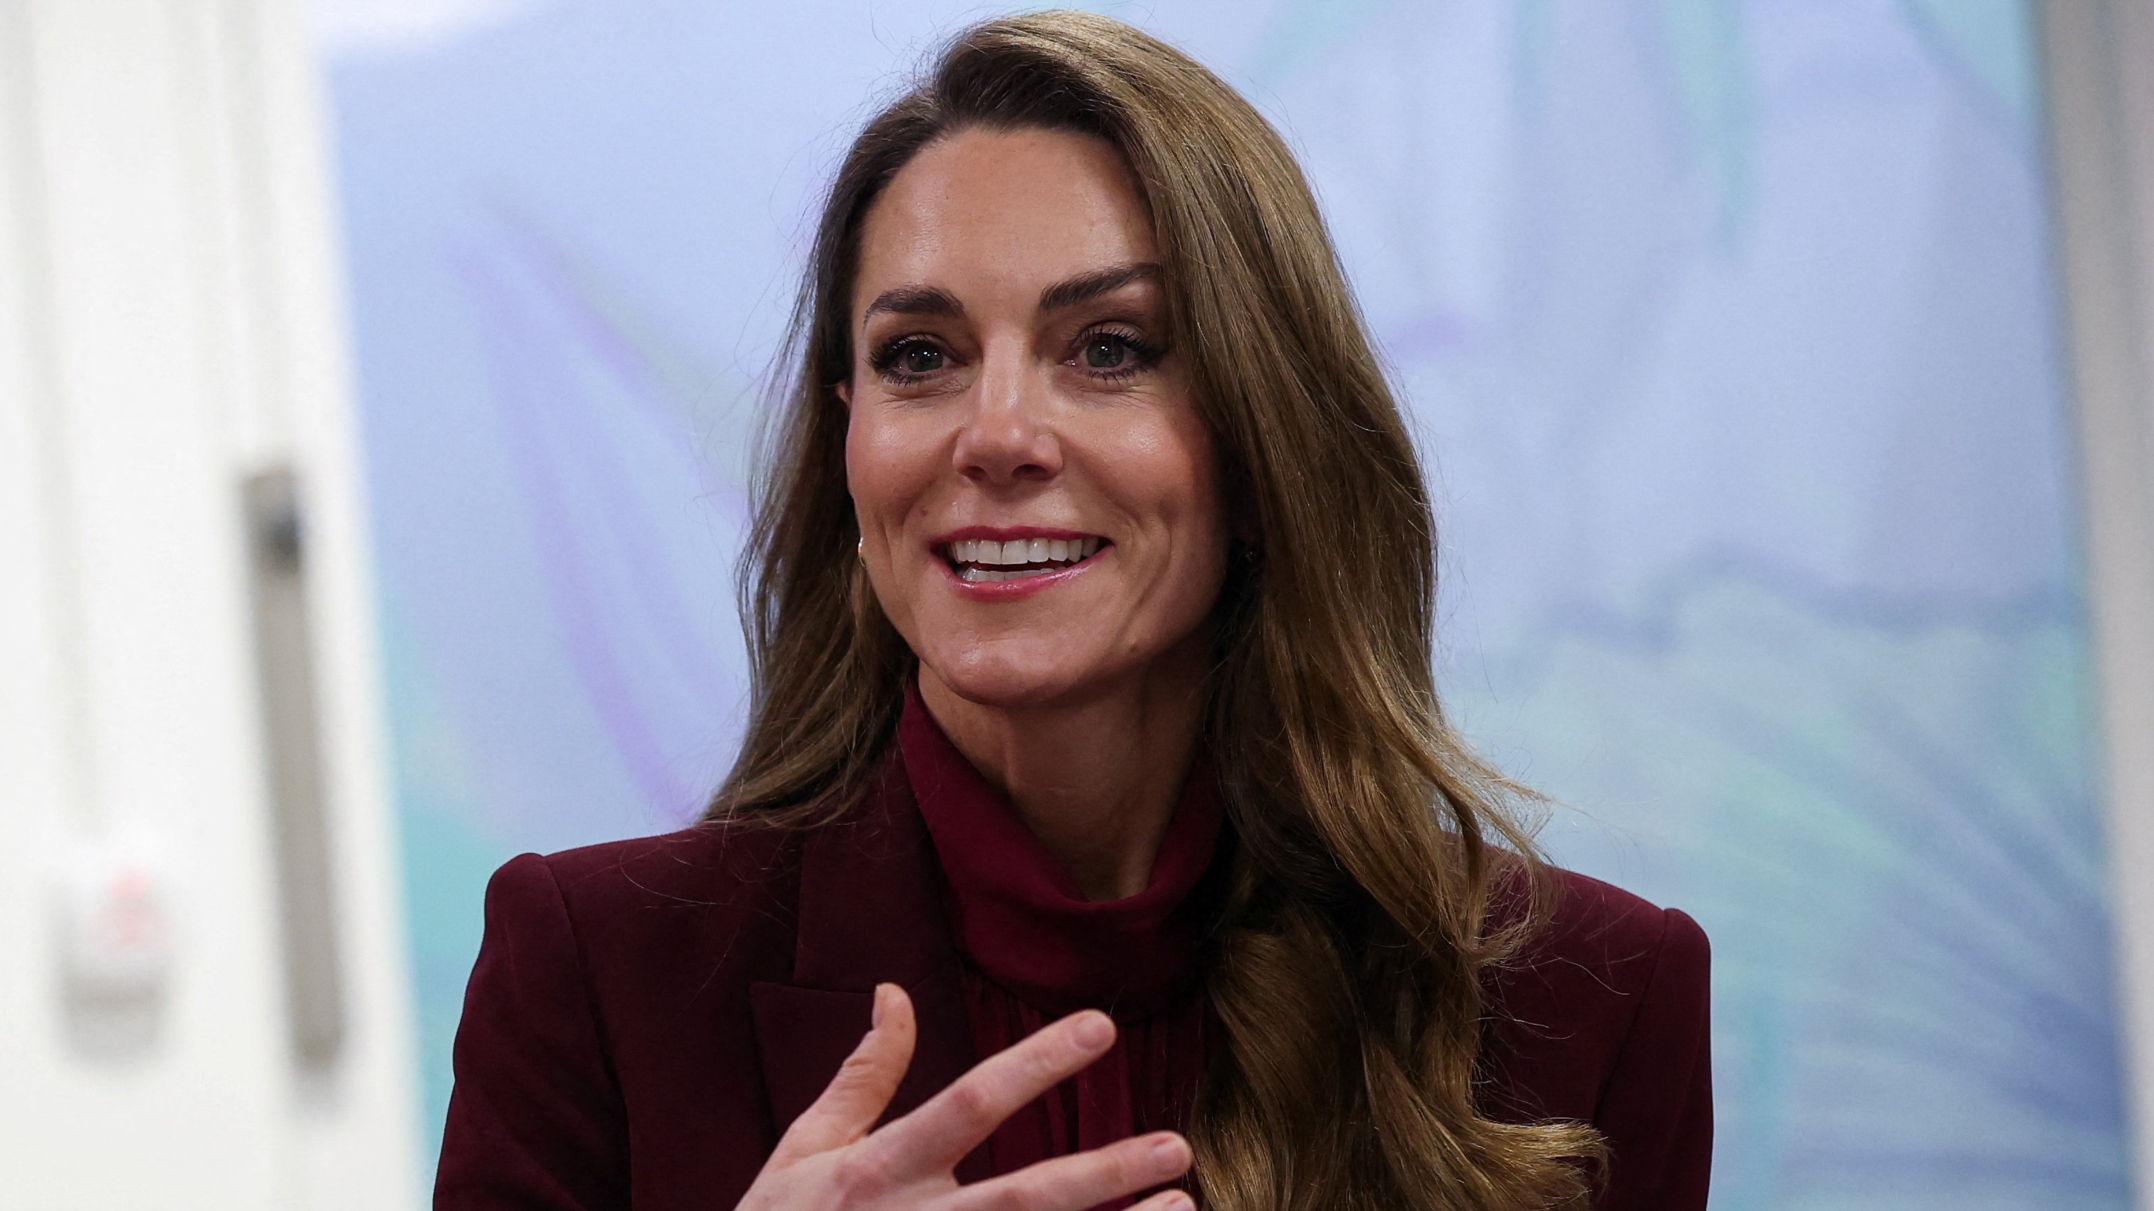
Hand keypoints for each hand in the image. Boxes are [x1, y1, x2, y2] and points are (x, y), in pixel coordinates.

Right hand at [736, 984, 1193, 1210]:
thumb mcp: (804, 1150)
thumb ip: (862, 1077)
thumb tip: (893, 992)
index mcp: (877, 1173)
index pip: (969, 1104)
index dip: (1036, 1065)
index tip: (1102, 1026)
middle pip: (1021, 1201)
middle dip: (1102, 1173)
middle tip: (1177, 1147)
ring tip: (1183, 1206)